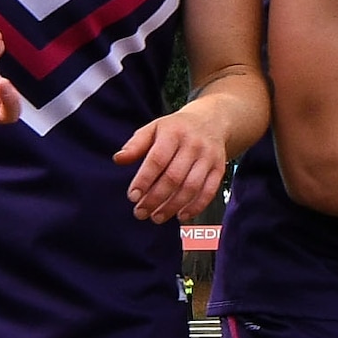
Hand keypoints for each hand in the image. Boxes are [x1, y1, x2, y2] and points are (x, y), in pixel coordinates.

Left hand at [113, 92, 243, 222]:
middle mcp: (193, 145)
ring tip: (157, 217)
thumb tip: (119, 159)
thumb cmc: (176, 129)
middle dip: (155, 198)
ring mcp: (208, 157)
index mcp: (173, 133)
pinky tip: (181, 215)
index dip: (144, 180)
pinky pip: (209, 191)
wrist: (211, 121)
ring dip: (173, 206)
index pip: (157, 160)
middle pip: (174, 177)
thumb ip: (136, 144)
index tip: (132, 196)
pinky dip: (196, 206)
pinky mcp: (219, 169)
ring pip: (191, 187)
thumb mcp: (153, 129)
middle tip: (141, 212)